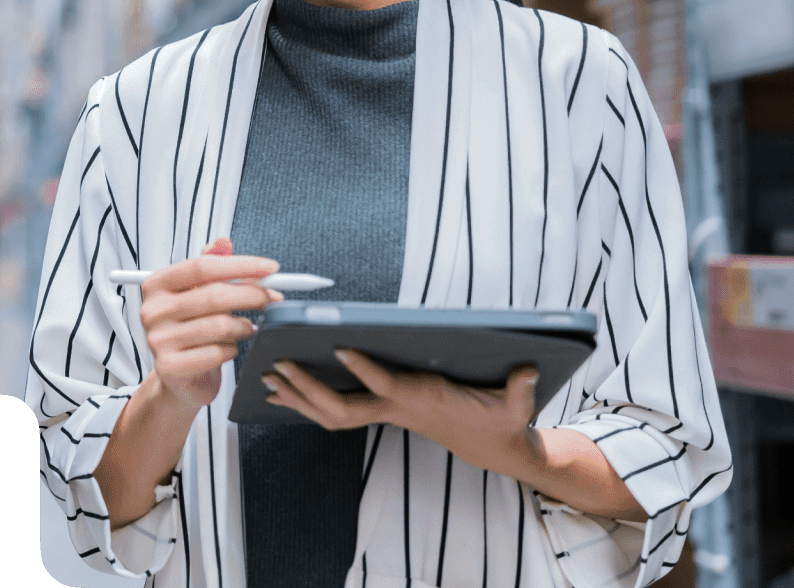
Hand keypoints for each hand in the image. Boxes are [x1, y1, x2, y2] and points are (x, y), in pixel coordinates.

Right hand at [135, 237, 285, 414]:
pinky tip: (230, 348)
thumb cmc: (191, 331)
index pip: (201, 267)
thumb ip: (211, 267)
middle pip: (213, 295)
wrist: (178, 378)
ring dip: (243, 326)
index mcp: (157, 285)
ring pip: (219, 325)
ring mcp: (158, 340)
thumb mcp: (199, 294)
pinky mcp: (171, 367)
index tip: (270, 268)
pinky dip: (232, 350)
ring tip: (248, 328)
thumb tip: (223, 242)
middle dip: (252, 294)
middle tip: (272, 296)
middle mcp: (153, 311)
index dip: (239, 265)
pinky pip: (217, 352)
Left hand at [261, 348, 539, 477]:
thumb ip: (519, 390)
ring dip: (298, 397)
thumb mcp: (517, 407)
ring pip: (331, 413)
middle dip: (307, 388)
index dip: (364, 368)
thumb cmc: (501, 420)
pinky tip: (283, 388)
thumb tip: (529, 368)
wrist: (494, 447)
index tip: (339, 346)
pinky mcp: (382, 411)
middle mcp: (397, 409)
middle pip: (342, 408)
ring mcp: (386, 413)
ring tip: (265, 376)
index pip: (386, 385)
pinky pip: (336, 410)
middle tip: (276, 366)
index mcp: (423, 400)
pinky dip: (307, 400)